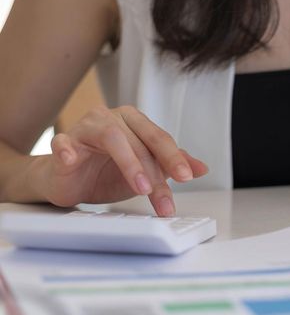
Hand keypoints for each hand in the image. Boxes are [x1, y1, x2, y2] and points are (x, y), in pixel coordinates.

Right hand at [38, 106, 207, 215]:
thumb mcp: (146, 171)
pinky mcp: (63, 142)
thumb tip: (202, 168)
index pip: (159, 139)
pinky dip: (67, 150)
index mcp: (134, 121)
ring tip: (140, 188)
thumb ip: (171, 166)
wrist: (70, 181)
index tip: (187, 178)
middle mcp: (112, 118)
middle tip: (164, 196)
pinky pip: (64, 142)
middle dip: (155, 173)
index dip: (174, 158)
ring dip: (129, 163)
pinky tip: (72, 159)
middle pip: (139, 142)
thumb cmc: (107, 172)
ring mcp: (85, 127)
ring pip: (112, 138)